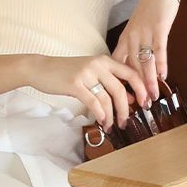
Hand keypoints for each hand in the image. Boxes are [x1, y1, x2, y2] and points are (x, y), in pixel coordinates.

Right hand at [27, 53, 150, 130]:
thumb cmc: (66, 72)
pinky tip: (102, 122)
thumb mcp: (91, 73)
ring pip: (107, 98)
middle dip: (126, 109)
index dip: (141, 89)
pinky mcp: (75, 84)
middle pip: (121, 89)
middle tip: (126, 121)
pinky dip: (100, 114)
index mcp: (104, 60)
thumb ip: (109, 83)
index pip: (130, 73)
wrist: (40, 68)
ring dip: (112, 115)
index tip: (146, 103)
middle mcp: (98, 65)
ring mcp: (86, 74)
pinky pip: (94, 102)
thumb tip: (130, 98)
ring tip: (111, 125)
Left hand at [111, 0, 181, 99]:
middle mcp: (131, 38)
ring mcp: (144, 33)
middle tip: (138, 106)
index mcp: (124, 39)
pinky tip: (162, 77)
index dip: (118, 82)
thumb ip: (134, 48)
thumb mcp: (136, 29)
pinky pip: (158, 50)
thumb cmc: (150, 11)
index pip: (117, 65)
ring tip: (152, 97)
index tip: (120, 98)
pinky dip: (161, 64)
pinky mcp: (158, 29)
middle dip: (135, 89)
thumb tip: (135, 70)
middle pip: (130, 68)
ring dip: (148, 81)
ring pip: (144, 62)